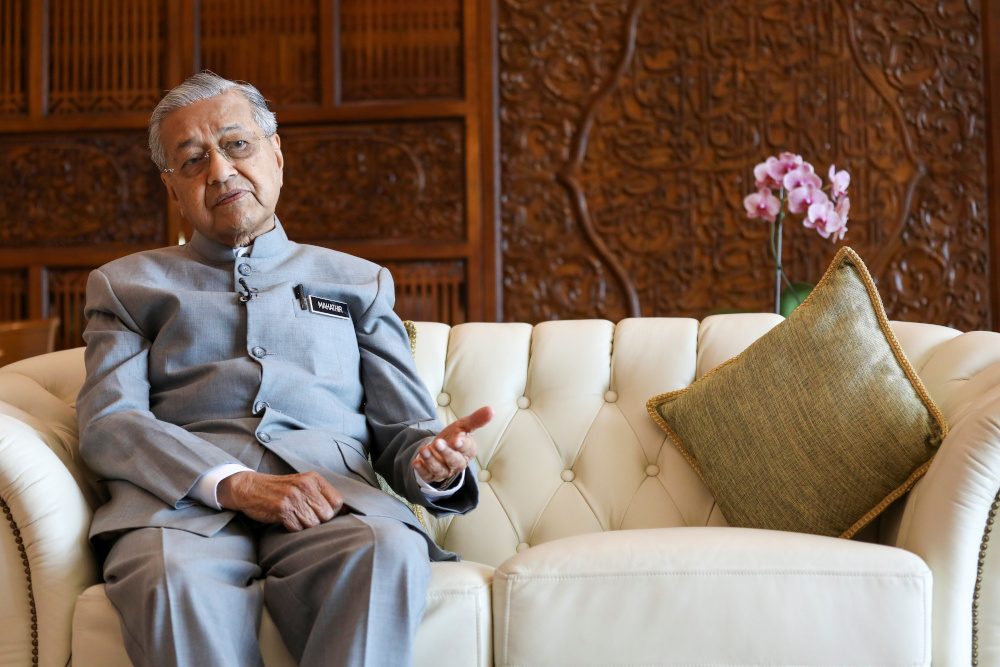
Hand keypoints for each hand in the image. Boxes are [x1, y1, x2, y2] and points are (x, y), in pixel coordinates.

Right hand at [217, 471, 343, 531]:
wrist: (250, 488)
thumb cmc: (281, 489)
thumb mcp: (304, 484)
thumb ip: (323, 495)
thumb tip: (348, 511)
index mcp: (314, 479)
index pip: (338, 502)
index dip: (332, 512)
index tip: (321, 513)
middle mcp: (305, 486)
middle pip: (327, 515)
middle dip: (318, 521)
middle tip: (304, 515)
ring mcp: (293, 497)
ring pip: (313, 524)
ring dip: (304, 525)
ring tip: (295, 516)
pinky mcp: (281, 509)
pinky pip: (297, 528)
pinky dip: (292, 528)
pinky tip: (286, 520)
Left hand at [412, 406, 493, 484]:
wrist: (440, 449)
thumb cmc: (455, 437)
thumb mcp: (464, 426)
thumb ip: (476, 419)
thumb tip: (491, 410)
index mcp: (468, 451)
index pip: (467, 449)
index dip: (462, 445)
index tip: (456, 440)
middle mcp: (457, 463)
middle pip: (453, 460)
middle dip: (446, 453)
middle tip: (438, 442)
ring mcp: (444, 470)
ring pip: (439, 468)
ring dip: (431, 460)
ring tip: (424, 450)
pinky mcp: (431, 474)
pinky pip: (426, 475)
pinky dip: (421, 470)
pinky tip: (416, 462)